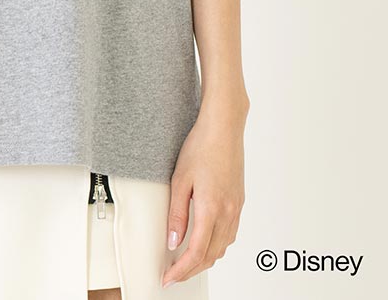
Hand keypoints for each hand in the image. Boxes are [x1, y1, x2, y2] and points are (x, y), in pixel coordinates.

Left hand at [162, 97, 247, 287]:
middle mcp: (228, 213)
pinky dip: (216, 245)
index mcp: (211, 209)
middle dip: (191, 270)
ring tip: (185, 262)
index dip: (181, 271)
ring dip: (205, 259)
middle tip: (173, 275)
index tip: (168, 278)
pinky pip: (229, 234)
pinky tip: (205, 241)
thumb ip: (177, 214)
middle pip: (211, 255)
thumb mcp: (180, 180)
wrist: (223, 128)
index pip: (196, 252)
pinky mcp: (238, 202)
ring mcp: (236, 208)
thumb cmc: (201, 147)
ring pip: (222, 247)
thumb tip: (173, 241)